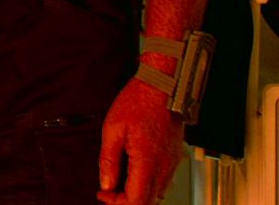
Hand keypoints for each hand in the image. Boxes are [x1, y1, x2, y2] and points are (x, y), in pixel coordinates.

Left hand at [97, 77, 180, 204]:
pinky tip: (134, 173)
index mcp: (147, 160)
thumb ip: (108, 160)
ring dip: (138, 194)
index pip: (137, 201)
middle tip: (109, 190)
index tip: (104, 194)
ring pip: (157, 194)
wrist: (163, 86)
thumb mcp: (112, 129)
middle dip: (126, 201)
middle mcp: (164, 166)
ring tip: (119, 182)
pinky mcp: (175, 158)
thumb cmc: (138, 102)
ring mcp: (172, 163)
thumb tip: (106, 184)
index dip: (118, 203)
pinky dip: (148, 185)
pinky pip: (163, 181)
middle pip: (148, 202)